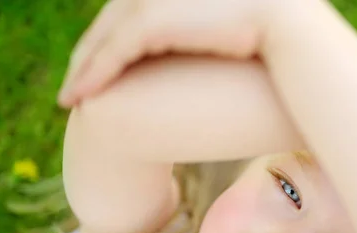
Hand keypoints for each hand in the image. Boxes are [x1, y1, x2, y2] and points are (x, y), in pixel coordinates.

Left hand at [58, 0, 271, 105]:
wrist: (286, 24)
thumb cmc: (269, 35)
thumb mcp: (230, 32)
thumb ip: (210, 36)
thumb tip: (211, 56)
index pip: (128, 14)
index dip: (108, 42)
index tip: (100, 69)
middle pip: (107, 24)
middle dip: (87, 58)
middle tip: (75, 87)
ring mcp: (152, 0)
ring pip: (104, 39)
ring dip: (83, 71)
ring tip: (71, 99)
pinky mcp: (153, 20)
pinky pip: (113, 51)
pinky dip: (94, 75)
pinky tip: (81, 97)